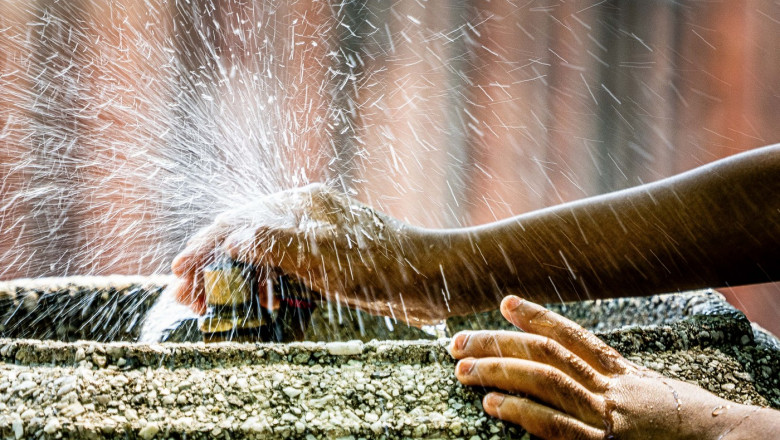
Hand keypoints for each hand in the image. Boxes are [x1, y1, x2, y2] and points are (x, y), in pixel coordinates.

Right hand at [171, 183, 441, 321]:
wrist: (430, 279)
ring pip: (260, 257)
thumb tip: (231, 238)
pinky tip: (261, 307)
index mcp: (300, 205)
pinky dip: (263, 288)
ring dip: (233, 279)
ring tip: (207, 305)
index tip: (178, 272)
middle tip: (187, 297)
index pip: (237, 220)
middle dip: (212, 266)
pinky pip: (283, 273)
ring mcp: (313, 240)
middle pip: (243, 237)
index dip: (204, 246)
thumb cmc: (383, 264)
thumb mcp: (327, 255)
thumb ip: (277, 245)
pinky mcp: (326, 263)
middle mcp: (303, 217)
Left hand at [450, 295, 778, 439]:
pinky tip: (493, 406)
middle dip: (498, 344)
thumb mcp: (652, 391)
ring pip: (546, 382)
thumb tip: (584, 370)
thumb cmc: (690, 423)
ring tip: (463, 369)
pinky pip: (560, 427)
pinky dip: (524, 414)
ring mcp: (608, 415)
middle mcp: (612, 386)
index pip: (572, 335)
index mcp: (621, 372)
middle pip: (546, 354)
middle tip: (458, 341)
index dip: (537, 316)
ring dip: (500, 373)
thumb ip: (616, 379)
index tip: (505, 301)